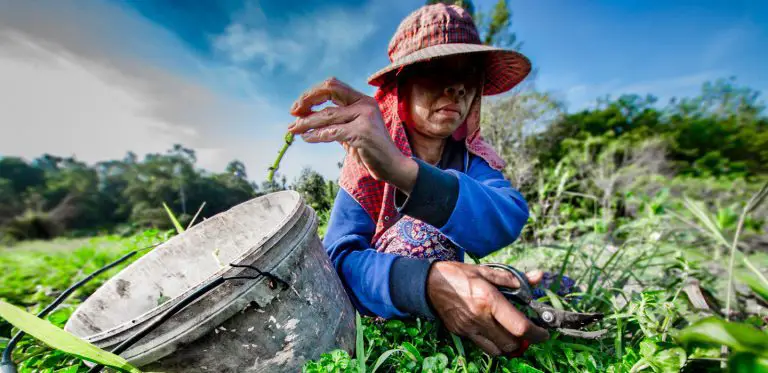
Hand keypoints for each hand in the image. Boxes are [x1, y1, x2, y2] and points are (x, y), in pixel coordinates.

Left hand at [288, 77, 417, 193]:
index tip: (297, 107)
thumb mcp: (350, 130)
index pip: (333, 86)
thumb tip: (304, 117)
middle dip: (308, 99)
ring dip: (307, 122)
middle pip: (329, 91)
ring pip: (328, 115)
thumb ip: (334, 121)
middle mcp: (365, 104)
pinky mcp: (362, 133)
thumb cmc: (369, 149)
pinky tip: (306, 138)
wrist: (392, 166)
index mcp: (362, 99)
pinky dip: (316, 135)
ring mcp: (365, 117)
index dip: (312, 94)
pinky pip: (333, 132)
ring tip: (292, 129)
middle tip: (293, 112)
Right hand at [426, 261, 549, 356]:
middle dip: (525, 341)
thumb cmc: (459, 274)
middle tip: (529, 332)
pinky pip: (484, 347)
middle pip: (512, 343)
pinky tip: (495, 333)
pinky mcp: (462, 334)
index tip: (544, 333)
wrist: (429, 283)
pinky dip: (495, 345)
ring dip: (510, 345)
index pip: (520, 327)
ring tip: (512, 334)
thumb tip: (537, 278)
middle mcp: (481, 318)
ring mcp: (470, 328)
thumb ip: (514, 278)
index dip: (537, 334)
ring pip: (499, 350)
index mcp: (489, 300)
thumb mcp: (486, 271)